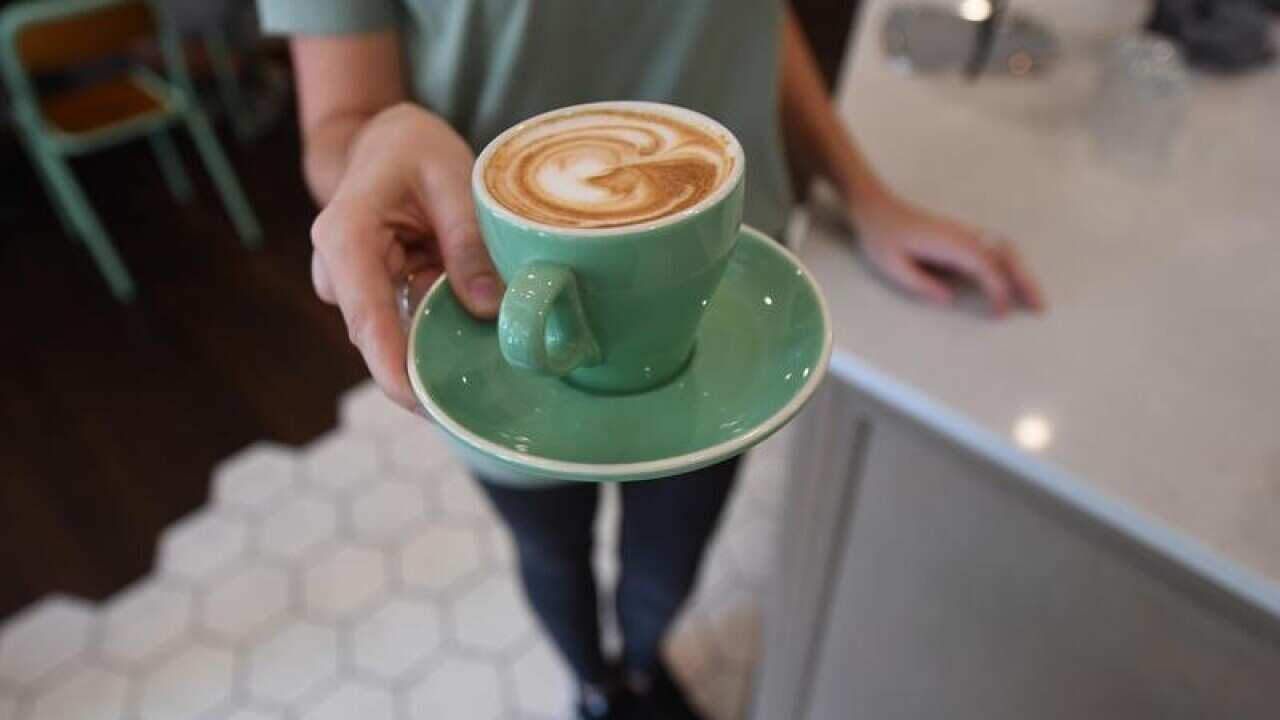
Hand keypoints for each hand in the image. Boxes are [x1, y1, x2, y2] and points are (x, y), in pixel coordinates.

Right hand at [311, 104, 502, 407]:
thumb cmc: (415, 151)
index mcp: (346, 234)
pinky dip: (434, 329)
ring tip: (483, 351)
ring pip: (390, 334)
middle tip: (473, 396)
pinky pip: (402, 324)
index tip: (415, 400)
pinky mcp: (371, 295)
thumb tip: (487, 307)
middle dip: (418, 367)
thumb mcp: (452, 180)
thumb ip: (468, 242)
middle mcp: (336, 267)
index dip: (389, 362)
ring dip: (432, 343)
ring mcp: (349, 286)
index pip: (365, 312)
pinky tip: (469, 330)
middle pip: (374, 336)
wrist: (386, 141)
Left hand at [852, 195, 1043, 315]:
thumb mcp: (891, 265)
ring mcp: (965, 232)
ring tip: (1034, 297)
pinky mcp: (963, 235)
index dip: (997, 289)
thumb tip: (950, 298)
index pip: (985, 265)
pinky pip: (996, 247)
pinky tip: (1015, 280)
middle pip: (1005, 254)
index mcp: (948, 242)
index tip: (1000, 313)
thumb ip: (920, 283)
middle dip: (1025, 280)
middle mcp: (963, 234)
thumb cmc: (881, 238)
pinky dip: (1011, 264)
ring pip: (1005, 248)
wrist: (876, 209)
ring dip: (1022, 271)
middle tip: (1040, 306)